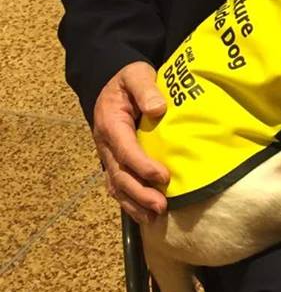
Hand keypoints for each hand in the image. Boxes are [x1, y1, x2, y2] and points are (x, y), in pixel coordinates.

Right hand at [92, 61, 169, 223]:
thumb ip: (145, 89)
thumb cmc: (128, 79)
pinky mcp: (115, 162)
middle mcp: (106, 144)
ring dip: (135, 204)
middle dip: (140, 193)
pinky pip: (118, 187)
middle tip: (161, 206)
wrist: (112, 82)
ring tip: (155, 216)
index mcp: (111, 124)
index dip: (143, 166)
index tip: (163, 176)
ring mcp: (108, 156)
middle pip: (119, 175)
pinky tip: (146, 215)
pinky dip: (130, 203)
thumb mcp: (136, 75)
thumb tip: (158, 109)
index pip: (125, 150)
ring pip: (116, 186)